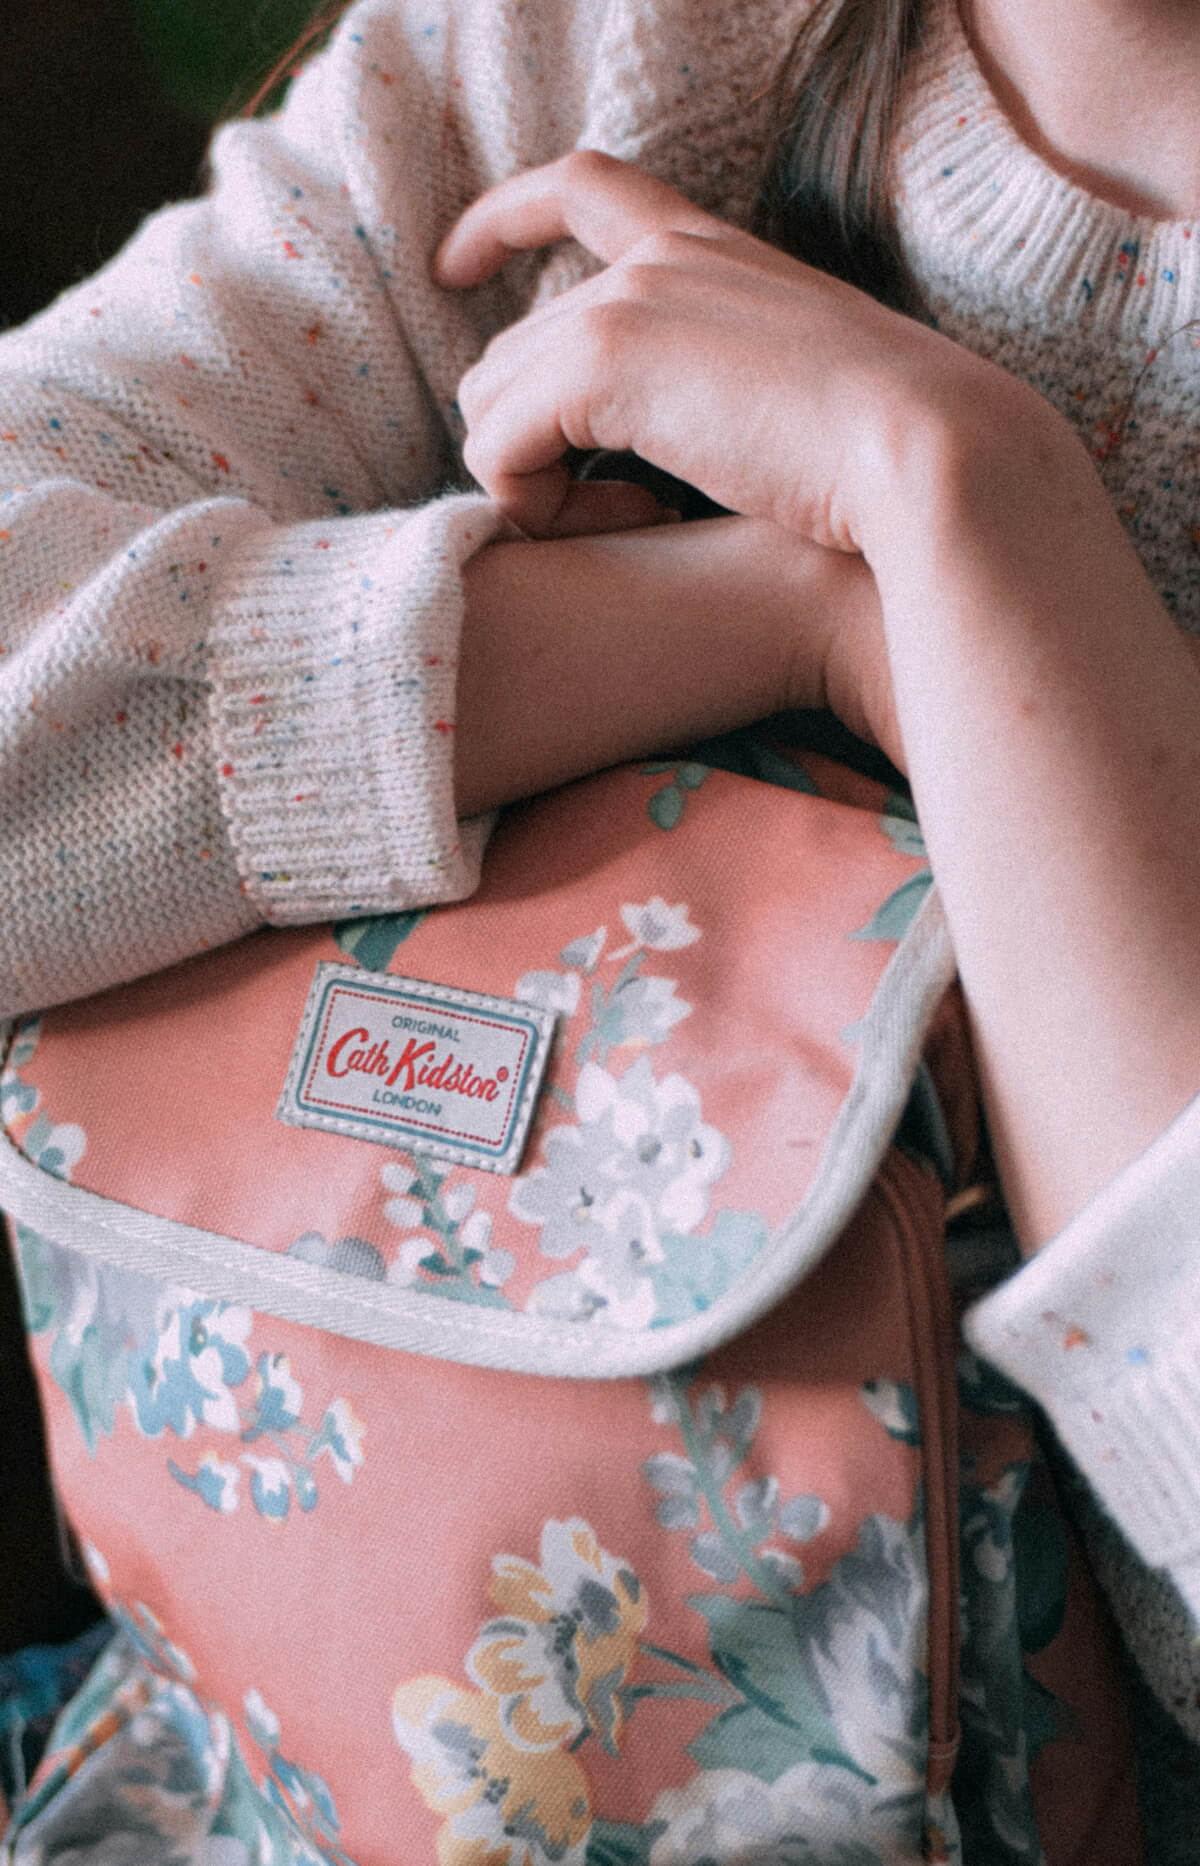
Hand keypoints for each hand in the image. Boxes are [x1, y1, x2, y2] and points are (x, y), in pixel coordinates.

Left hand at [435, 151, 1000, 558]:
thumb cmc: (883, 457)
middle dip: (530, 443)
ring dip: (533, 482)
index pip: (581, 185)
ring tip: (627, 525)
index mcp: (709, 250)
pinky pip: (499, 450)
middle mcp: (656, 260)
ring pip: (490, 402)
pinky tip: (626, 530)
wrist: (929, 454)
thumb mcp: (793, 395)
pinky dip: (535, 508)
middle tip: (620, 516)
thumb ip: (714, 386)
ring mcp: (627, 304)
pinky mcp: (604, 362)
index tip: (452, 265)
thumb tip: (659, 439)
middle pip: (509, 349)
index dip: (500, 218)